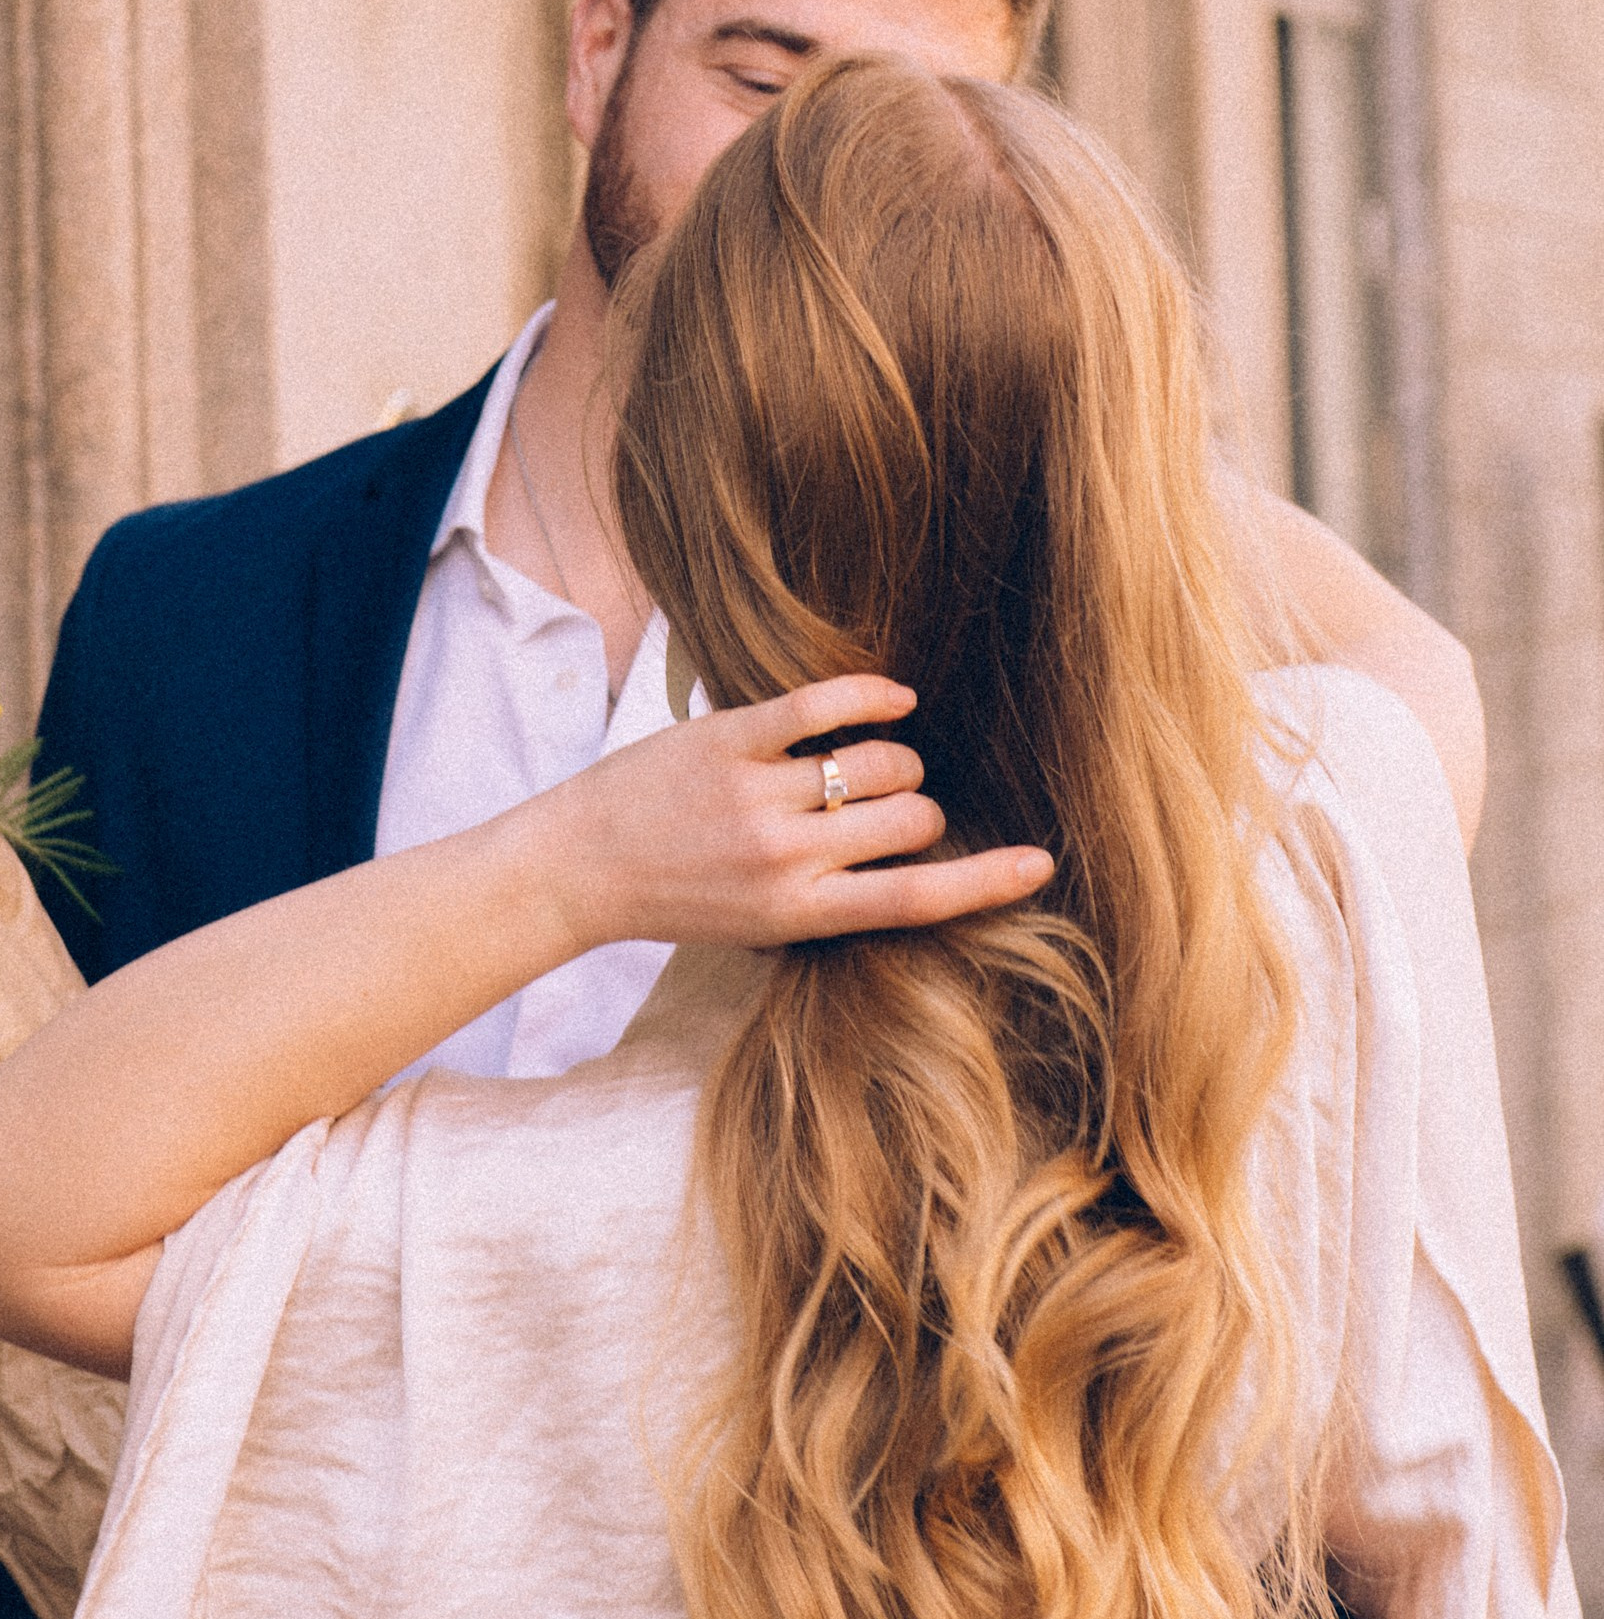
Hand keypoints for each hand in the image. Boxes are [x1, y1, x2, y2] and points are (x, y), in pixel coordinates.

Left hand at [539, 675, 1053, 955]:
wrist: (579, 869)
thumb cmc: (680, 898)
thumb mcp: (764, 923)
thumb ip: (836, 894)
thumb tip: (917, 850)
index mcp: (799, 913)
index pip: (917, 901)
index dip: (988, 880)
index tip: (1039, 863)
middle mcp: (785, 859)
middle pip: (913, 819)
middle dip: (919, 808)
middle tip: (889, 808)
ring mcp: (756, 795)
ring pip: (882, 760)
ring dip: (892, 758)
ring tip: (865, 764)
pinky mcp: (729, 738)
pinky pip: (824, 702)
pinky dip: (872, 694)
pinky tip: (892, 697)